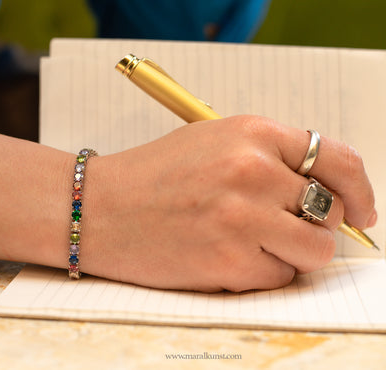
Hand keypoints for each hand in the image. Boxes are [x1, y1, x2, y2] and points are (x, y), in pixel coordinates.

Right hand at [79, 115, 375, 291]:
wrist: (100, 207)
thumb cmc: (155, 175)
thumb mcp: (216, 143)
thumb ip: (272, 160)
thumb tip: (324, 192)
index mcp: (253, 134)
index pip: (338, 159)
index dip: (360, 188)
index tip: (364, 211)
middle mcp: (253, 171)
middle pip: (330, 211)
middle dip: (316, 224)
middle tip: (287, 227)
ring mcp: (242, 218)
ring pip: (314, 249)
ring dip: (294, 251)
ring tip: (256, 243)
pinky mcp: (229, 262)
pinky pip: (279, 275)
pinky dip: (264, 271)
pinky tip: (227, 257)